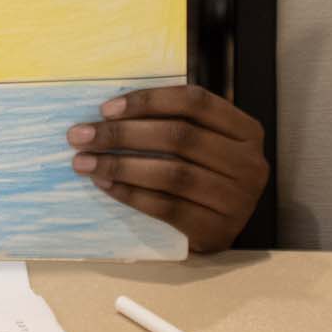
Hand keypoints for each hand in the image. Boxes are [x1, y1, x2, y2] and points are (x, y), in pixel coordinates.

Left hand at [68, 85, 268, 252]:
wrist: (221, 227)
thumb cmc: (205, 174)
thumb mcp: (202, 141)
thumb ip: (171, 120)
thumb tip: (108, 110)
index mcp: (246, 131)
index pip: (195, 102)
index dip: (148, 101)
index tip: (106, 109)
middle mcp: (249, 164)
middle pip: (179, 137)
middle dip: (122, 134)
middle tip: (81, 136)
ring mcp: (238, 200)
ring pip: (172, 174)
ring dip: (120, 165)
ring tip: (85, 162)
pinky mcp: (218, 231)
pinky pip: (167, 208)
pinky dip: (131, 194)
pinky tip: (105, 185)